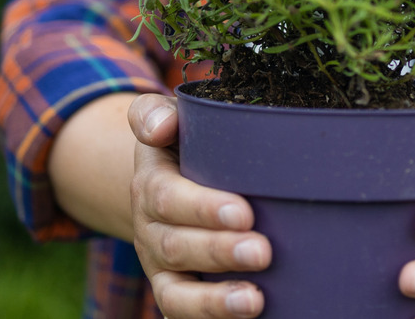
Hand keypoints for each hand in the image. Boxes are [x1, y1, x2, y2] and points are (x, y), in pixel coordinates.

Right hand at [128, 93, 271, 318]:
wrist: (166, 185)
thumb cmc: (181, 146)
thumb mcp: (163, 122)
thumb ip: (154, 115)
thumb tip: (162, 126)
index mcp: (151, 186)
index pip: (168, 198)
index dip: (203, 209)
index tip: (244, 213)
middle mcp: (152, 232)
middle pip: (177, 248)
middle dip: (220, 252)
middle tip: (263, 251)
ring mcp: (162, 269)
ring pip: (176, 294)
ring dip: (215, 301)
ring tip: (254, 301)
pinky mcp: (177, 294)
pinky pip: (182, 316)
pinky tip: (248, 315)